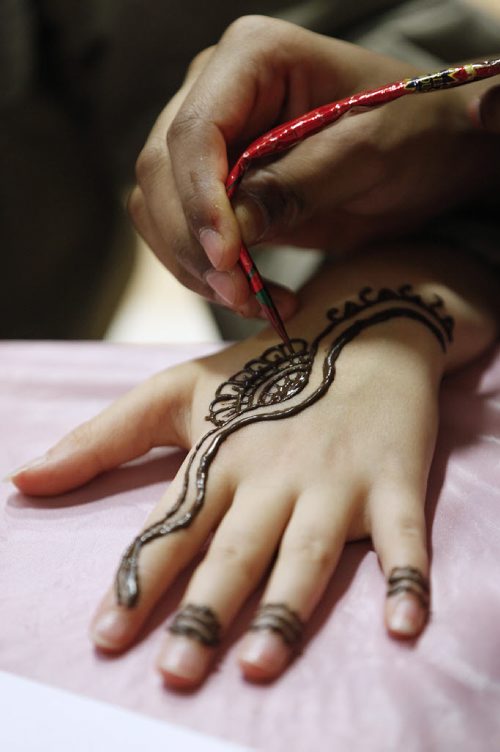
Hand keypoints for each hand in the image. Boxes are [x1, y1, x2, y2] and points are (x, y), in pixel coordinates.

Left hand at [9, 244, 497, 686]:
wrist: (359, 331)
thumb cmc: (265, 369)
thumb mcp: (178, 389)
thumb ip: (103, 437)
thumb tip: (22, 479)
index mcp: (219, 458)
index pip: (171, 528)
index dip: (138, 581)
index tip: (107, 638)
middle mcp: (272, 476)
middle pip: (233, 552)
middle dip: (203, 613)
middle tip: (175, 674)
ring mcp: (334, 481)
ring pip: (307, 553)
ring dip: (286, 609)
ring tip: (260, 663)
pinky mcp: (392, 482)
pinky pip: (402, 538)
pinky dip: (407, 579)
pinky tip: (404, 627)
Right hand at [129, 15, 499, 317]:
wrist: (431, 152)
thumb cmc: (414, 130)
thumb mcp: (369, 153)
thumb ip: (300, 184)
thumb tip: (235, 229)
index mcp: (253, 57)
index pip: (195, 131)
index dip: (199, 199)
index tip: (228, 258)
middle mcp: (218, 93)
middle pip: (162, 171)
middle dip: (193, 241)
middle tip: (239, 292)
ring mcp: (213, 142)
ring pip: (159, 208)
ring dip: (195, 265)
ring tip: (253, 300)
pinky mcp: (219, 189)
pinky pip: (184, 233)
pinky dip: (208, 273)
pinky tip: (254, 294)